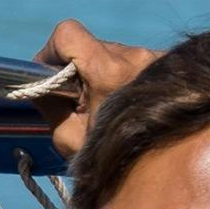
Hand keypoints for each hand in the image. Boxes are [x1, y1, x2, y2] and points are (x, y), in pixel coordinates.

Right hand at [34, 20, 158, 161]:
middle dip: (78, 69)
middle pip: (92, 46)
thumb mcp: (69, 138)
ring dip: (103, 75)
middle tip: (80, 103)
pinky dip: (125, 79)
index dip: (50, 51)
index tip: (47, 74)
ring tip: (108, 109)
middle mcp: (136, 56)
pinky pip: (137, 62)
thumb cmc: (112, 159)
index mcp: (108, 72)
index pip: (68, 35)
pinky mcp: (172, 63)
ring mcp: (157, 58)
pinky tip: (129, 106)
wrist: (166, 173)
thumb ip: (50, 104)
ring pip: (115, 54)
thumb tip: (37, 81)